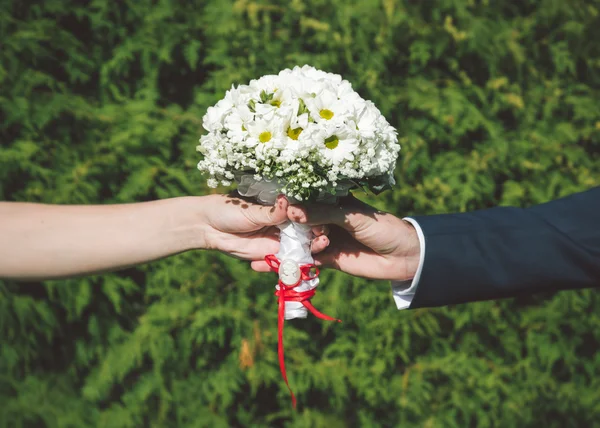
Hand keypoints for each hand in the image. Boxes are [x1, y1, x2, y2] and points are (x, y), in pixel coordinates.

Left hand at [199, 193, 329, 260]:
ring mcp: (279, 239)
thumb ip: (270, 211)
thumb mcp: (250, 210)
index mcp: (281, 206)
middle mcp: (284, 223)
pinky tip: (308, 261)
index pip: (303, 210)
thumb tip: (288, 203)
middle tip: (325, 234)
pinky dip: (298, 262)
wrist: (208, 227)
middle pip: (307, 229)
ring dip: (313, 247)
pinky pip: (288, 260)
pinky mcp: (272, 255)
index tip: (323, 216)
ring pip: (302, 245)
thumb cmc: (228, 209)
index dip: (315, 214)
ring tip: (321, 246)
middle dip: (318, 232)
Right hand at [252, 195, 419, 280]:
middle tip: (249, 234)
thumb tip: (292, 211)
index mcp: (331, 202)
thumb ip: (322, 214)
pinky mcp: (330, 260)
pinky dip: (292, 265)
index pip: (303, 200)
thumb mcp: (351, 216)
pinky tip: (273, 268)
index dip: (283, 204)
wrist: (405, 256)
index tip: (260, 206)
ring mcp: (326, 240)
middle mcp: (325, 219)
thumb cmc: (381, 227)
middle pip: (296, 224)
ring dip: (279, 250)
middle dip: (274, 230)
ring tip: (254, 257)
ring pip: (298, 244)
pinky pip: (307, 262)